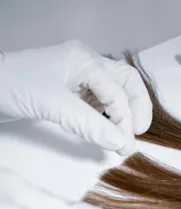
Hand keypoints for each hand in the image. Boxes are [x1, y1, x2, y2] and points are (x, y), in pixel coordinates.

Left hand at [0, 40, 152, 155]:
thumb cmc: (12, 85)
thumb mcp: (54, 104)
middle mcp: (87, 66)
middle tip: (136, 134)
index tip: (124, 145)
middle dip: (135, 109)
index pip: (118, 91)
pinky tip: (106, 130)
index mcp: (85, 60)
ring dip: (122, 115)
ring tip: (123, 137)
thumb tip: (119, 142)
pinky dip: (107, 118)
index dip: (124, 120)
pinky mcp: (72, 93)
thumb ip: (89, 124)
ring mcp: (80, 79)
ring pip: (115, 95)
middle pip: (126, 84)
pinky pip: (99, 105)